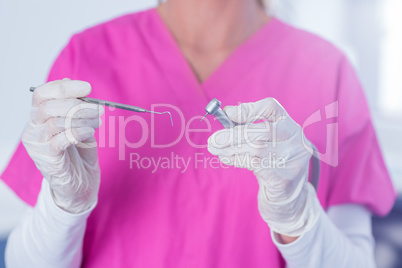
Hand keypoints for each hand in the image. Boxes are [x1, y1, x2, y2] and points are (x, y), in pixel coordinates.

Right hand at [22, 79, 103, 213]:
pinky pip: (59, 141)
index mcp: (39, 117)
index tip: (87, 88)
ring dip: (82, 119)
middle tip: (98, 110)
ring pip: (55, 122)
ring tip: (97, 123)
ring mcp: (38, 146)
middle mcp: (33, 130)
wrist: (81, 184)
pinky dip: (77, 133)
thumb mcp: (79, 124)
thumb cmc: (79, 152)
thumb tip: (72, 83)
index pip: (42, 94)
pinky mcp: (48, 160)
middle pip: (48, 107)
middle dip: (77, 105)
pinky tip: (88, 132)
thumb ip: (74, 106)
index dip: (64, 88)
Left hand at [207, 98, 319, 236]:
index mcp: (290, 125)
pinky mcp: (284, 178)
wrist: (288, 194)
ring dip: (231, 148)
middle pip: (263, 131)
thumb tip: (226, 114)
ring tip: (215, 148)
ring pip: (257, 150)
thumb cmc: (270, 161)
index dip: (249, 109)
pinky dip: (237, 160)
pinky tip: (226, 158)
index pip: (272, 108)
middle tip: (213, 139)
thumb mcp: (264, 141)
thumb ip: (248, 127)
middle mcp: (296, 140)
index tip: (228, 113)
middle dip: (234, 134)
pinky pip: (255, 166)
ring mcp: (293, 160)